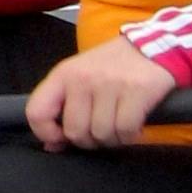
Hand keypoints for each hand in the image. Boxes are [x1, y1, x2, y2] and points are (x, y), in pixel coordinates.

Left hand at [22, 38, 178, 148]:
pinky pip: (125, 131)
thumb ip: (63, 107)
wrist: (154, 46)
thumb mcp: (81, 77)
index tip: (61, 138)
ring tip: (119, 122)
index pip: (37, 112)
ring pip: (102, 134)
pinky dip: (131, 135)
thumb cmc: (114, 66)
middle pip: (75, 132)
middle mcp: (83, 78)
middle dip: (90, 139)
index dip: (47, 133)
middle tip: (101, 128)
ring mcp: (110, 84)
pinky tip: (134, 123)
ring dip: (113, 137)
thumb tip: (52, 146)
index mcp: (63, 74)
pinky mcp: (136, 92)